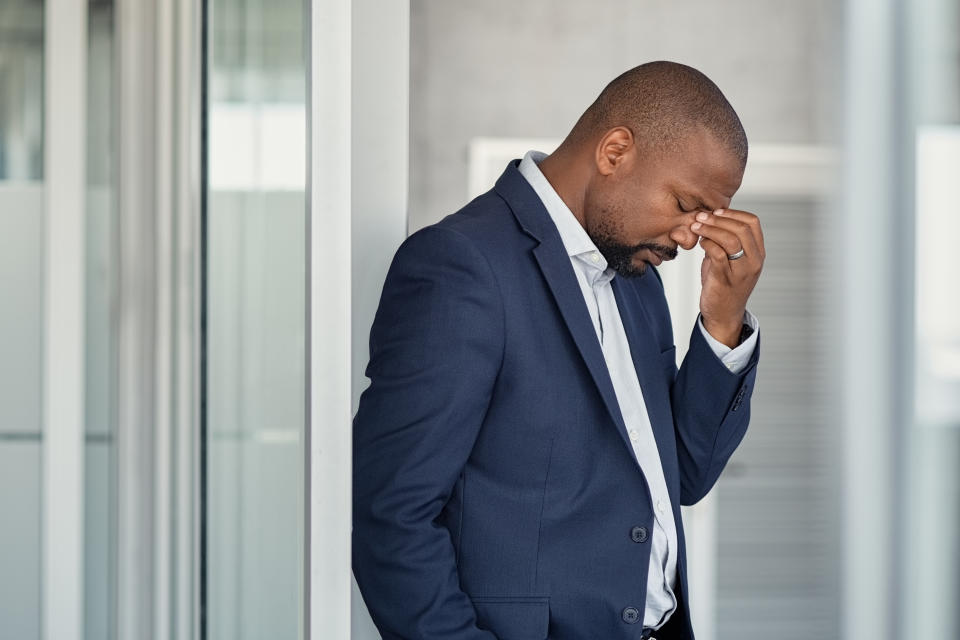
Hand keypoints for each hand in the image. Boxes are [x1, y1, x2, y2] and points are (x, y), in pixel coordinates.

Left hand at [690, 208, 764, 347]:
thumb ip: (725, 241)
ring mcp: (741, 271)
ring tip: (696, 226)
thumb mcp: (730, 259)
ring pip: (731, 240)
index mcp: (758, 253)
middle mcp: (754, 261)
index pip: (753, 223)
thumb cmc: (724, 284)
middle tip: (701, 216)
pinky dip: (707, 244)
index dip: (733, 213)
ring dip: (710, 229)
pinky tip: (699, 243)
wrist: (723, 314)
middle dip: (719, 218)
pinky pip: (718, 255)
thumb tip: (710, 218)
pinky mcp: (725, 280)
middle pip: (742, 229)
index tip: (716, 212)